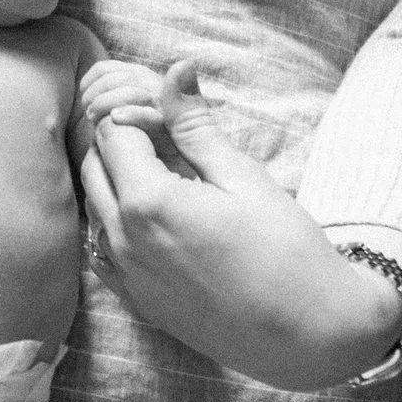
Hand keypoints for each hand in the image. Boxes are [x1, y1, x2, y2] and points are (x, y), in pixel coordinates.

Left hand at [81, 62, 401, 390]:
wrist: (308, 333)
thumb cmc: (285, 249)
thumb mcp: (242, 176)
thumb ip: (195, 124)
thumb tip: (175, 69)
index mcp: (148, 202)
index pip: (112, 130)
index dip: (138, 111)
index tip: (172, 115)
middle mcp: (122, 241)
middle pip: (94, 164)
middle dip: (122, 140)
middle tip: (171, 140)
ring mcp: (124, 277)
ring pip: (94, 205)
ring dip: (117, 180)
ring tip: (169, 177)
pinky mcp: (135, 301)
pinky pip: (101, 248)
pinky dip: (116, 222)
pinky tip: (157, 219)